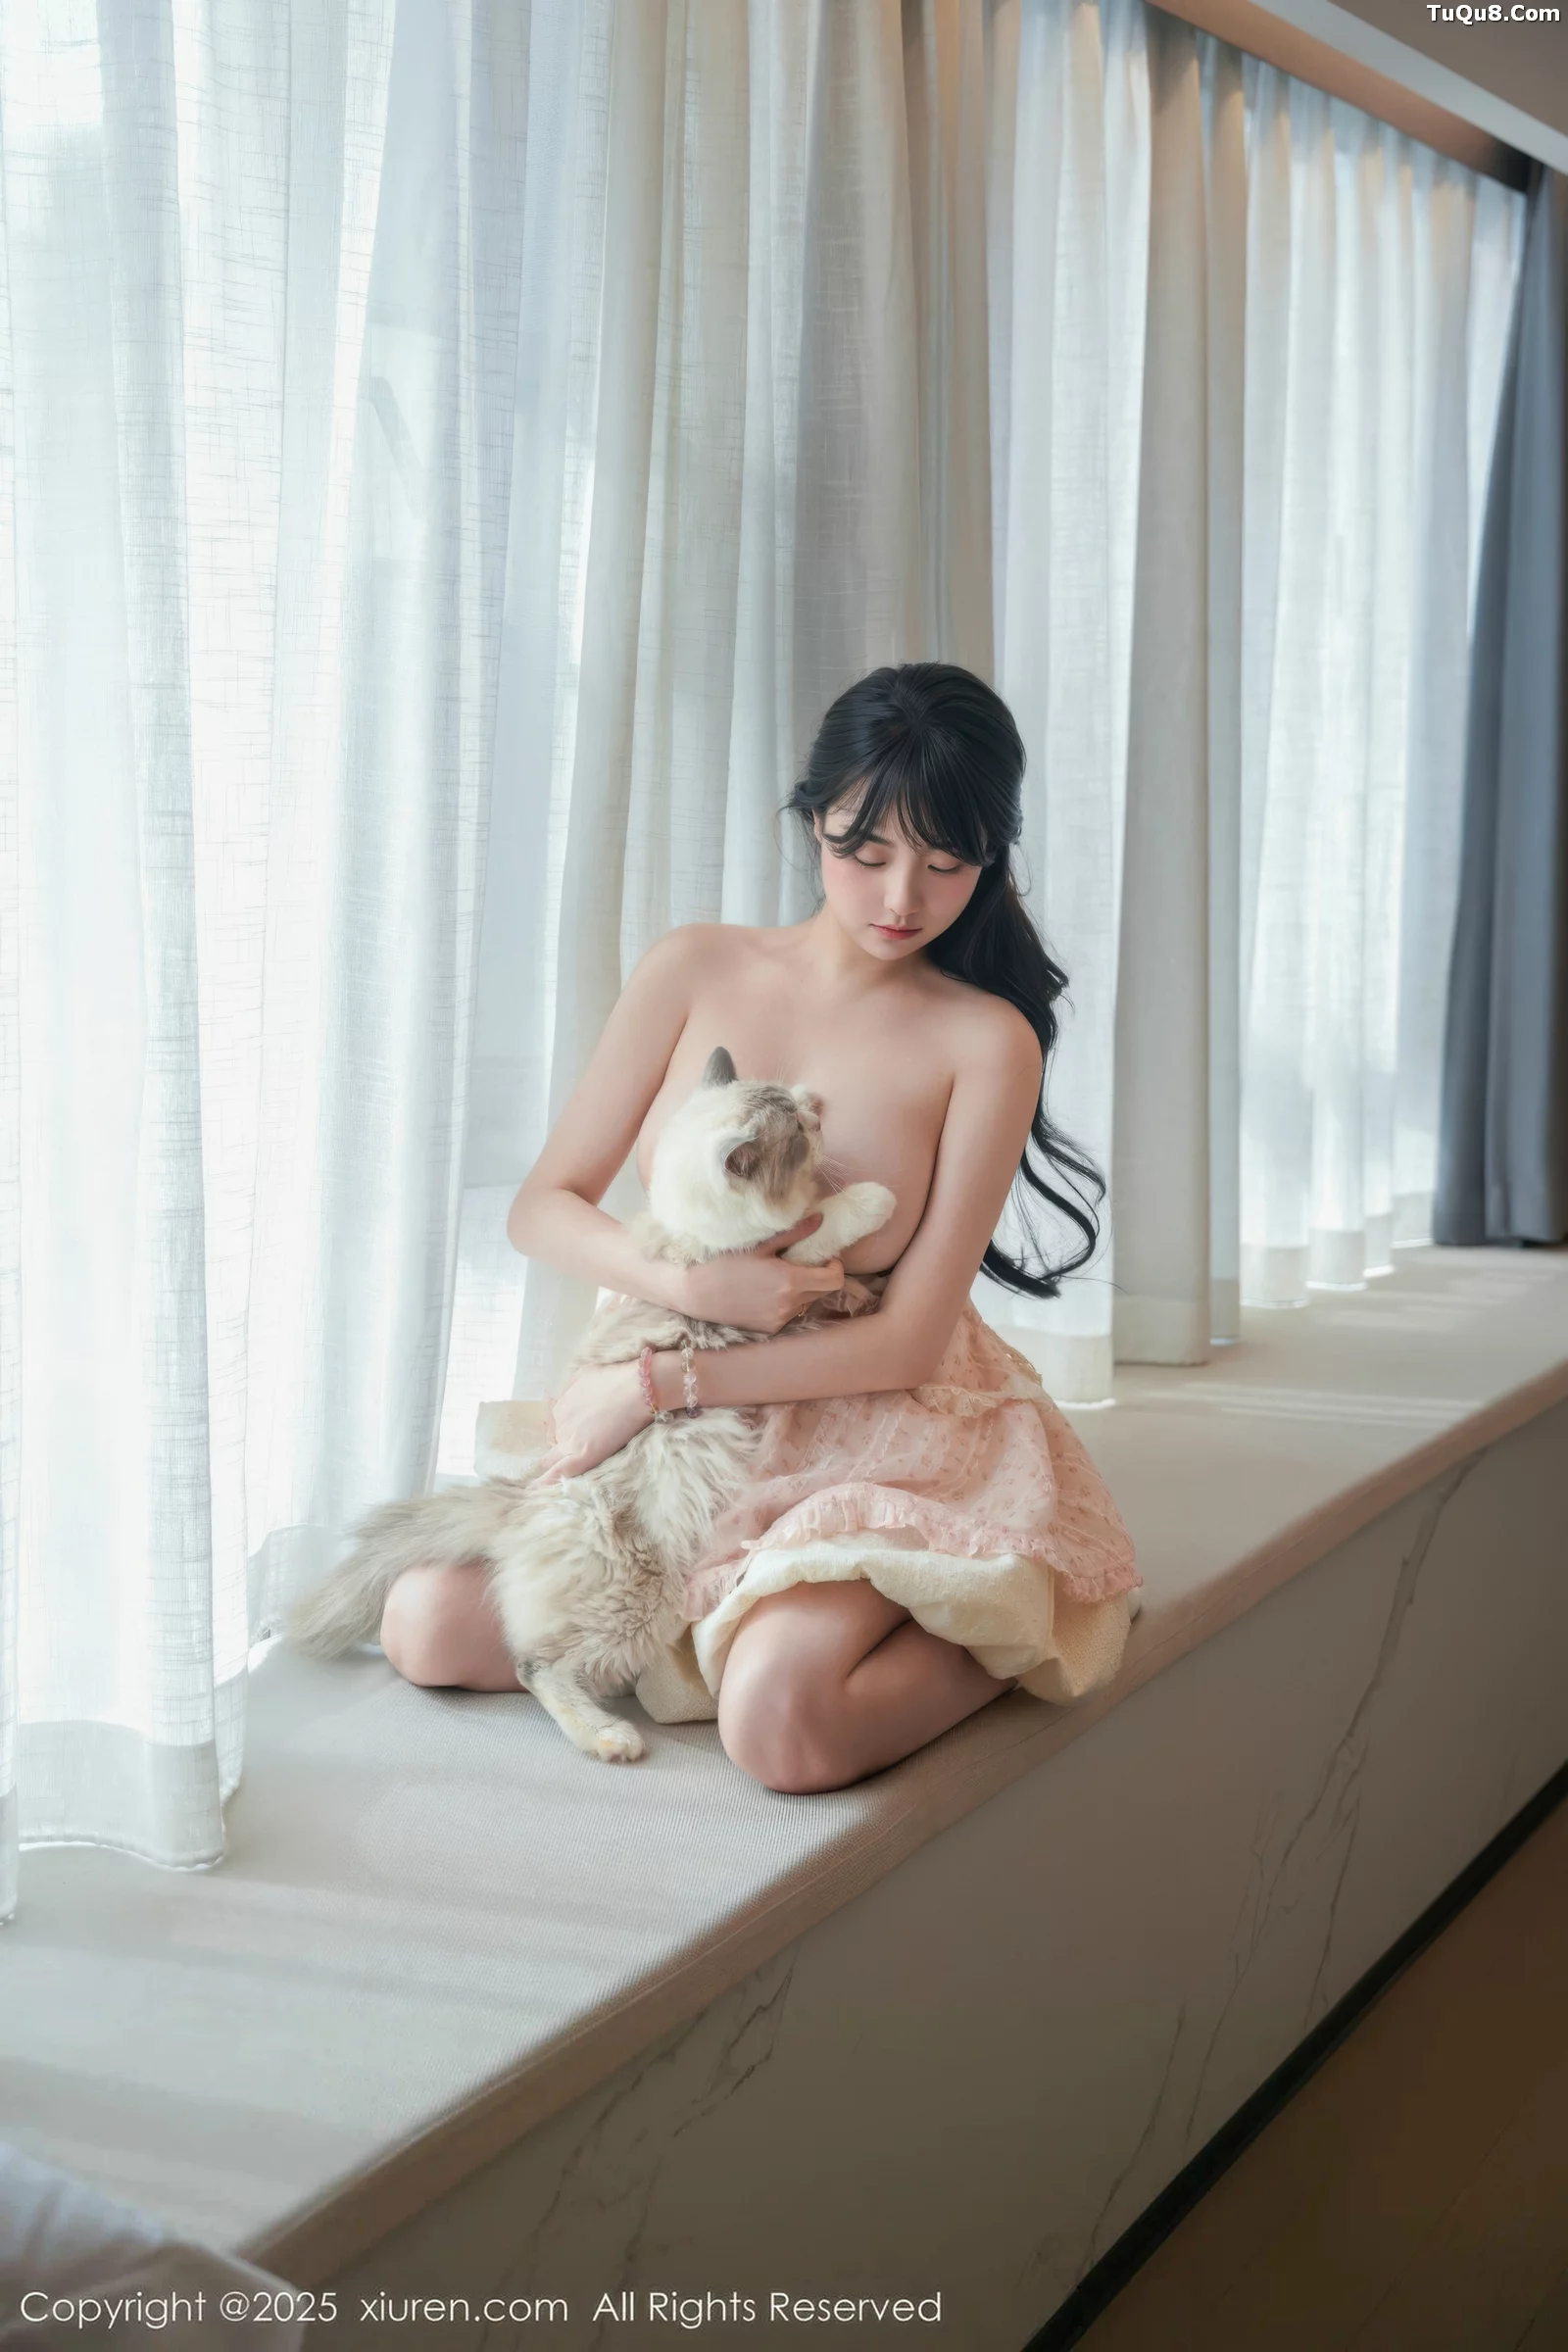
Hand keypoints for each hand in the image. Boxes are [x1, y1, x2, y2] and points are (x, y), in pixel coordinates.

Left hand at [534, 1361, 650, 1484]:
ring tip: (565, 1473)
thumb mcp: (585, 1375)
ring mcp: (571, 1440)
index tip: (576, 1436)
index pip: (559, 1426)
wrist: (637, 1388)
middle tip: (579, 1450)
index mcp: (561, 1407)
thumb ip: (570, 1390)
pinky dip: (547, 1482)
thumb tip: (562, 1399)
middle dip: (562, 1447)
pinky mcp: (585, 1454)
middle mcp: (562, 1423)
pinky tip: (536, 1490)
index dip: (568, 1432)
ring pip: (556, 1457)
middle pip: (557, 1442)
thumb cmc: (616, 1378)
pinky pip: (561, 1472)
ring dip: (561, 1462)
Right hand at [678, 1214, 845, 1333]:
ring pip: (807, 1302)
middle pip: (823, 1291)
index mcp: (790, 1282)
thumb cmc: (723, 1263)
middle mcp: (789, 1305)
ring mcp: (779, 1319)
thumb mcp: (760, 1244)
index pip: (835, 1279)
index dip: (835, 1266)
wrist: (694, 1293)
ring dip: (803, 1289)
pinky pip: (789, 1313)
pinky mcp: (769, 1329)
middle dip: (819, 1275)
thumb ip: (794, 1233)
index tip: (824, 1256)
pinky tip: (766, 1291)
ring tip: (780, 1275)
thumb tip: (820, 1219)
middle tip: (802, 1261)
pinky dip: (786, 1301)